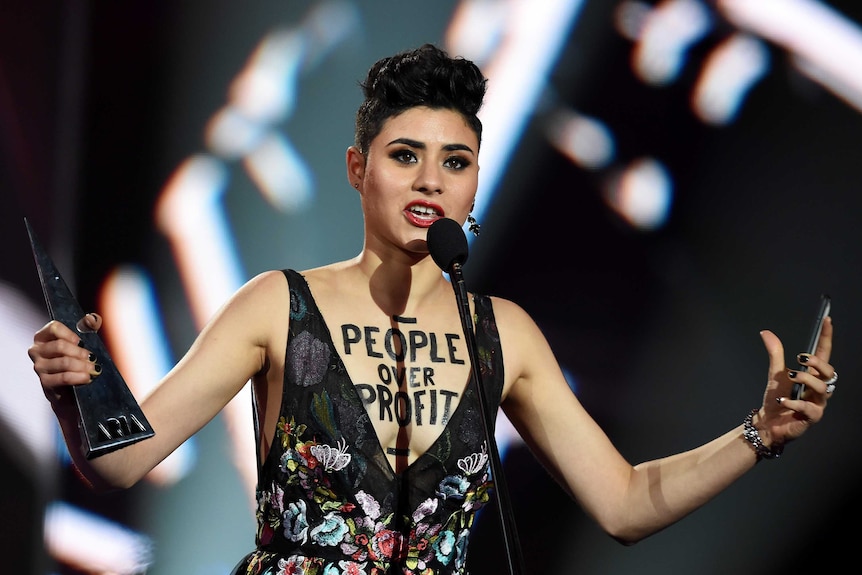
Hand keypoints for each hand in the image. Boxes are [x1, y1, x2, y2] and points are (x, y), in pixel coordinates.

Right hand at [28, 313, 103, 402]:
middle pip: (60, 346)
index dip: (70, 334)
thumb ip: (86, 327)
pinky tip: (87, 377)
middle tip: (93, 358)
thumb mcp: (80, 342)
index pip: (53, 328)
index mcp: (43, 337)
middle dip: (80, 352)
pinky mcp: (45, 382)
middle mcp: (37, 350)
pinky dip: (79, 377)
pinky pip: (64, 377)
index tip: (82, 342)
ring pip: (64, 362)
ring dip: (82, 366)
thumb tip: (92, 319)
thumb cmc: (74, 361)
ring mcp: (39, 367)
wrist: (69, 389)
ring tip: (93, 368)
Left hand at [756, 316, 834, 445]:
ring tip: (790, 377)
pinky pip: (809, 409)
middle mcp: (819, 389)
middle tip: (799, 359)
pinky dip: (793, 403)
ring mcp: (817, 404)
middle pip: (829, 372)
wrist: (768, 422)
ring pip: (822, 388)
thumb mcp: (776, 373)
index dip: (826, 337)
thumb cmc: (777, 399)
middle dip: (816, 363)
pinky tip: (782, 400)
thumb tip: (766, 332)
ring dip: (806, 380)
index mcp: (812, 376)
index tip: (827, 320)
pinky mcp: (811, 418)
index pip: (824, 354)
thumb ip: (775, 353)